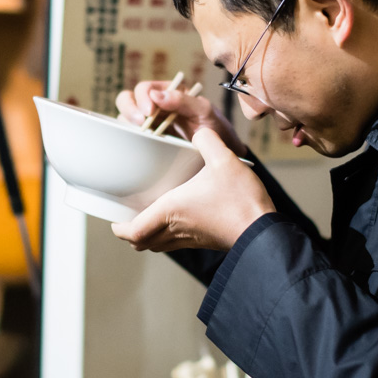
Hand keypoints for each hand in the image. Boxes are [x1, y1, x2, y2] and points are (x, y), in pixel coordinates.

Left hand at [111, 128, 274, 251]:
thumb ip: (207, 141)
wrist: (263, 230)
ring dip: (147, 235)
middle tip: (127, 217)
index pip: (133, 231)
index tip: (114, 219)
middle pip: (141, 242)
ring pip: (157, 245)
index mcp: (171, 210)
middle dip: (130, 233)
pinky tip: (176, 219)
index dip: (119, 228)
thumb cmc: (241, 199)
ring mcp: (190, 239)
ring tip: (147, 217)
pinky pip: (174, 244)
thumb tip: (198, 132)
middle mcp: (176, 228)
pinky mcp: (203, 242)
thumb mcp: (224, 160)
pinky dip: (166, 236)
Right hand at [115, 79, 247, 156]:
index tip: (149, 111)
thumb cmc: (216, 130)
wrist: (222, 155)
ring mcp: (150, 125)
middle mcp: (156, 107)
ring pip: (125, 118)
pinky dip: (129, 139)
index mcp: (169, 94)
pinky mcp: (147, 142)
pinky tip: (139, 145)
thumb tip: (155, 96)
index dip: (142, 97)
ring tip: (140, 135)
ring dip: (127, 125)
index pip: (145, 89)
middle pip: (127, 99)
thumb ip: (183, 101)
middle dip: (129, 109)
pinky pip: (130, 138)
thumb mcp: (205, 112)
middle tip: (140, 122)